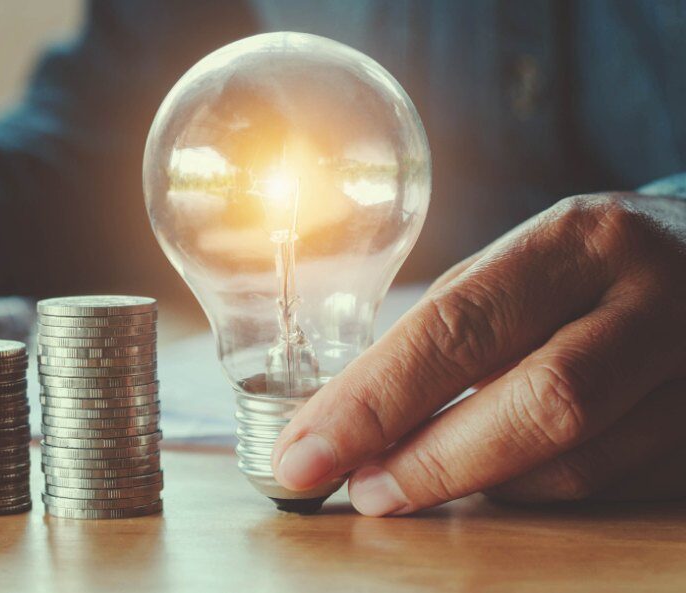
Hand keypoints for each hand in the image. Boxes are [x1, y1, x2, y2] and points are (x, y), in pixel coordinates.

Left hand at [271, 193, 685, 514]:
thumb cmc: (589, 266)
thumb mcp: (521, 261)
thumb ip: (446, 330)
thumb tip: (346, 420)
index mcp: (578, 239)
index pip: (459, 328)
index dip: (373, 402)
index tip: (304, 454)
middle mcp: (651, 297)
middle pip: (537, 403)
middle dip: (429, 462)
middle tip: (360, 490)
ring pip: (579, 461)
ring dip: (482, 482)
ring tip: (420, 477)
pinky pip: (615, 484)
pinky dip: (542, 488)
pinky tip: (505, 470)